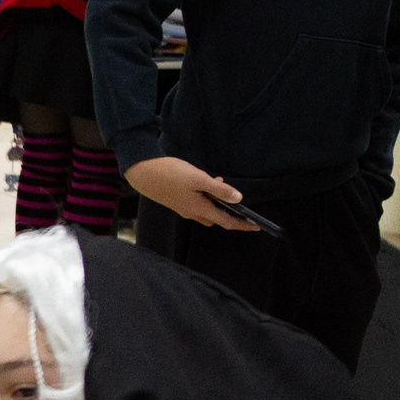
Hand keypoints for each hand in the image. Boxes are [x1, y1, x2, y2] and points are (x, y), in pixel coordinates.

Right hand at [126, 156, 256, 230]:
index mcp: (200, 209)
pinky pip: (197, 205)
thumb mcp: (199, 179)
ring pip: (207, 212)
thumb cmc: (171, 174)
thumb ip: (219, 189)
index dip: (243, 225)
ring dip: (218, 205)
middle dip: (230, 215)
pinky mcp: (178, 202)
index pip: (227, 222)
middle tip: (241, 204)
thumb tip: (238, 199)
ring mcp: (184, 208)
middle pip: (217, 219)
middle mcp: (192, 212)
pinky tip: (206, 184)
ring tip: (221, 186)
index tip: (257, 227)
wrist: (143, 173)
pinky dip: (207, 199)